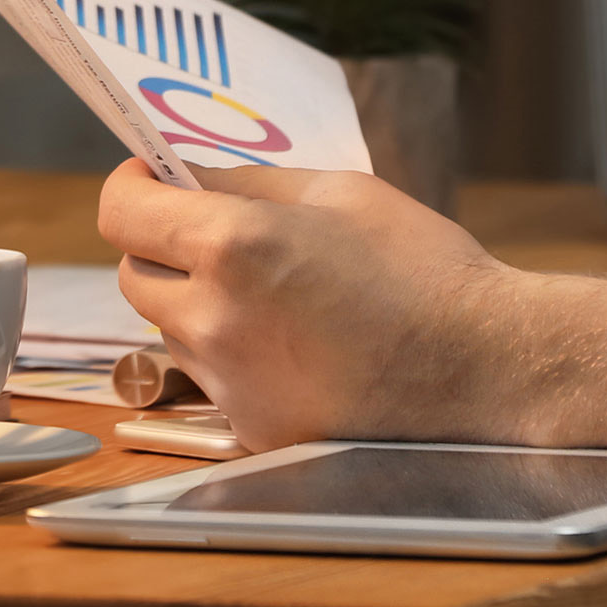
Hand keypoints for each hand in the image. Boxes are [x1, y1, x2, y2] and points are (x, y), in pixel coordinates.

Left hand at [98, 160, 522, 449]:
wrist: (485, 369)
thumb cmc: (424, 268)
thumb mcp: (338, 192)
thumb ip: (248, 183)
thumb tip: (186, 177)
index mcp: (233, 245)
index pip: (121, 213)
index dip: (130, 188)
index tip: (149, 180)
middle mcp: (215, 318)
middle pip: (133, 276)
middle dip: (161, 248)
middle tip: (213, 234)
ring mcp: (230, 384)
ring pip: (171, 330)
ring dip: (197, 305)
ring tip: (275, 294)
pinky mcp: (252, 428)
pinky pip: (213, 379)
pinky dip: (234, 356)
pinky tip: (298, 344)